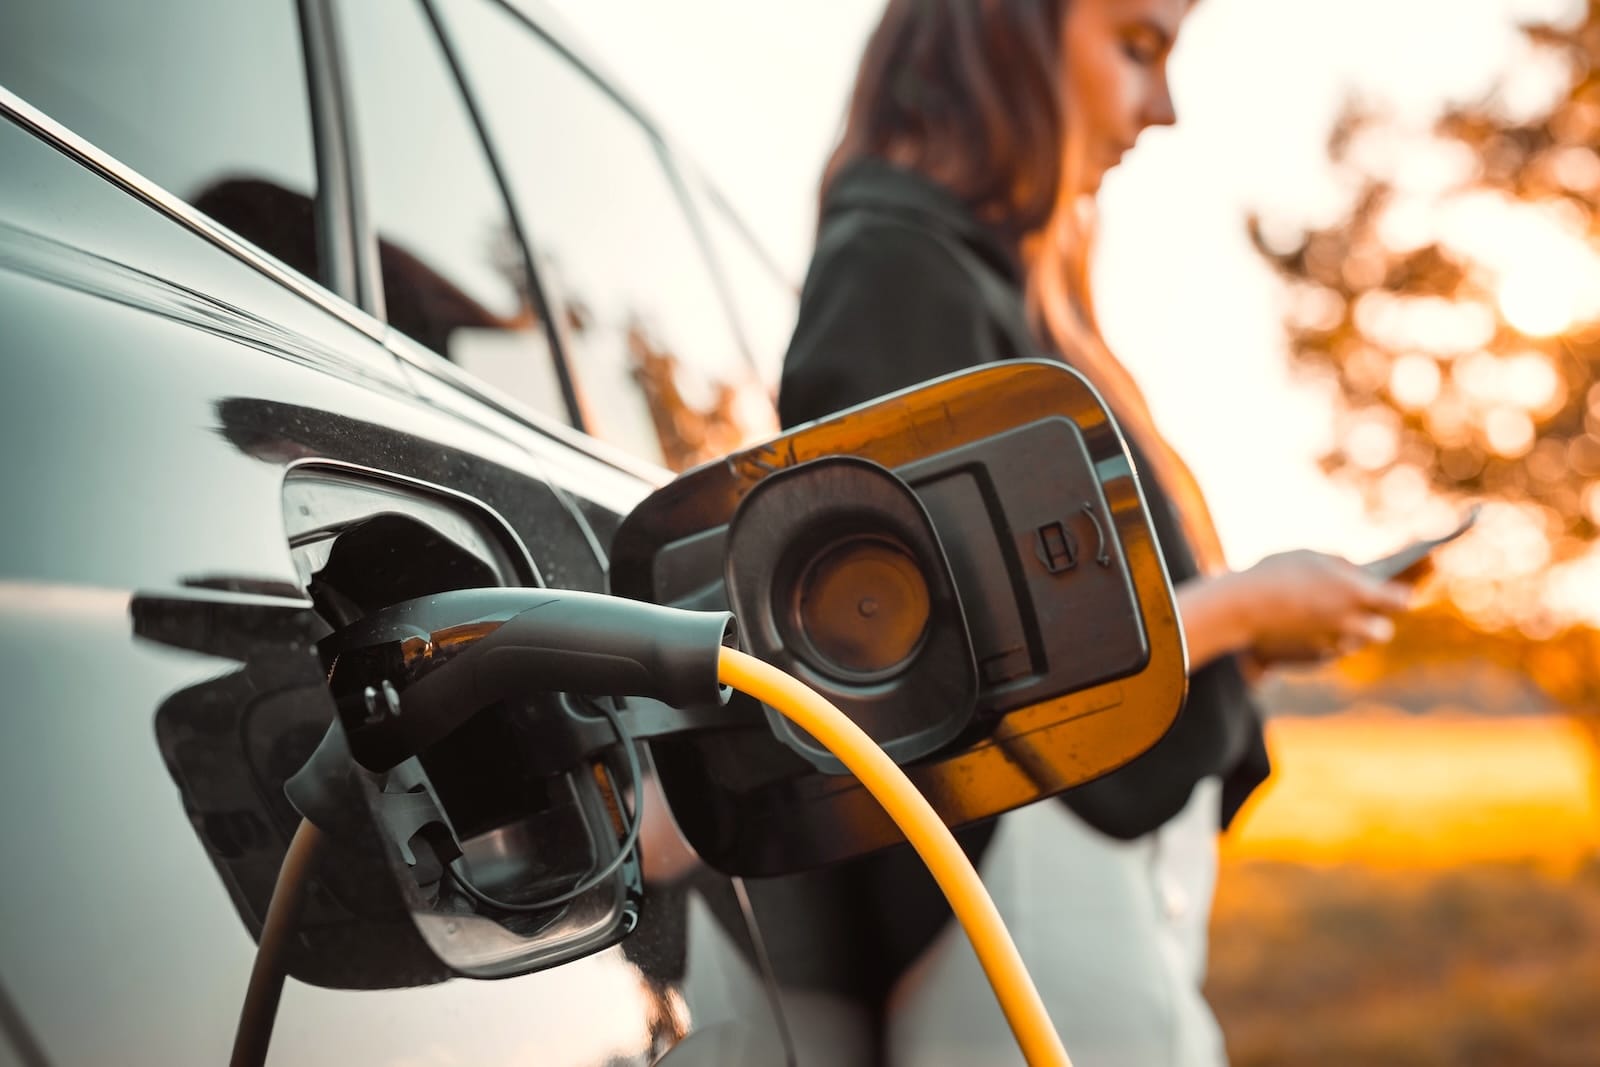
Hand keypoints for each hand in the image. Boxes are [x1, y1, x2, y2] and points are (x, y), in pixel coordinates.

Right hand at [1231, 549, 1410, 666]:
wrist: (1238, 609)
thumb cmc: (1275, 574)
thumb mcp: (1313, 558)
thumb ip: (1343, 568)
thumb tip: (1362, 576)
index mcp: (1357, 594)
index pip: (1401, 600)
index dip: (1402, 593)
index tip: (1402, 589)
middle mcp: (1351, 624)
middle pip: (1382, 630)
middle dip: (1375, 619)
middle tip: (1365, 606)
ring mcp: (1332, 645)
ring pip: (1354, 642)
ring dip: (1349, 630)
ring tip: (1331, 613)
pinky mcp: (1313, 660)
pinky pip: (1330, 650)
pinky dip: (1324, 639)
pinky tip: (1307, 625)